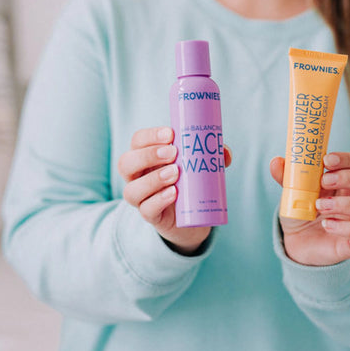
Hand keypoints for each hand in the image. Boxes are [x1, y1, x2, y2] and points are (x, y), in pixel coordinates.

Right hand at [118, 127, 231, 255]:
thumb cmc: (191, 180)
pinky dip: (159, 200)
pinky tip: (173, 193)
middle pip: (125, 163)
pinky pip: (146, 210)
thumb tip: (224, 152)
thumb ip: (212, 154)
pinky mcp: (151, 216)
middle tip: (173, 153)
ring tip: (175, 173)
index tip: (171, 134)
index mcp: (145, 156)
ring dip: (153, 180)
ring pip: (131, 190)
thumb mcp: (200, 163)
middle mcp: (137, 176)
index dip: (150, 136)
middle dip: (148, 155)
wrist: (193, 215)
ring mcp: (141, 198)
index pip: (137, 141)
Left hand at [270, 152, 349, 265]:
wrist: (298, 241)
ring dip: (345, 204)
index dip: (349, 158)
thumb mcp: (292, 191)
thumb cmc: (302, 209)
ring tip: (320, 205)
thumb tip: (276, 161)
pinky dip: (344, 227)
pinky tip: (326, 225)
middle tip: (325, 180)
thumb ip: (287, 176)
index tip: (327, 159)